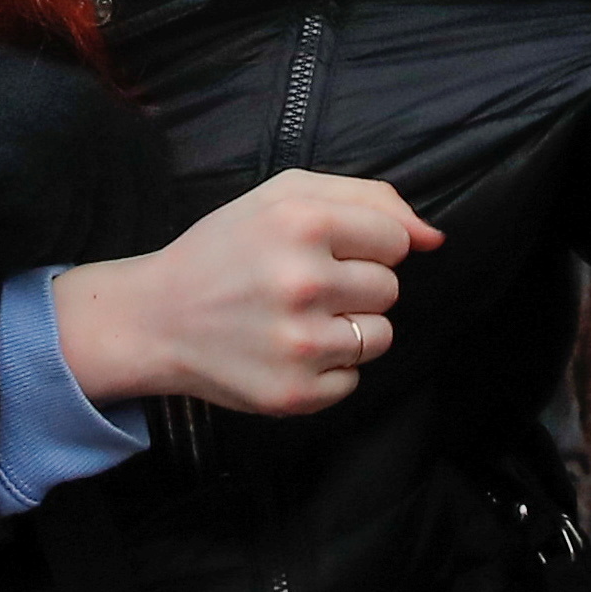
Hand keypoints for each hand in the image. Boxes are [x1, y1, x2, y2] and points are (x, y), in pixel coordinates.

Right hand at [54, 173, 438, 417]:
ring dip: (349, 329)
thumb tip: (435, 238)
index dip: (363, 245)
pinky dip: (327, 370)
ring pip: (380, 336)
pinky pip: (353, 380)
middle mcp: (302, 282)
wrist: (155, 318)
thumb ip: (369, 200)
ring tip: (297, 320)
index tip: (323, 251)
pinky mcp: (295, 393)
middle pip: (389, 288)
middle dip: (355, 286)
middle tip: (301, 287)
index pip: (394, 239)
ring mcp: (299, 344)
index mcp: (300, 222)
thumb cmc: (226, 251)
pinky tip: (285, 352)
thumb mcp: (284, 197)